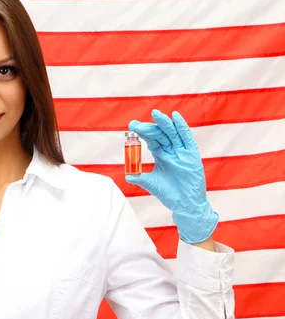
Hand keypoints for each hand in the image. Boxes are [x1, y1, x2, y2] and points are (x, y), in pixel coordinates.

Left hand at [126, 110, 218, 243]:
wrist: (184, 205)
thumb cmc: (169, 194)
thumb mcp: (151, 184)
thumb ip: (140, 178)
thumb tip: (127, 176)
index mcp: (161, 155)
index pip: (151, 139)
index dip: (142, 132)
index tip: (132, 127)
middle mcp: (171, 150)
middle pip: (160, 134)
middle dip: (149, 128)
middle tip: (136, 125)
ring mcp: (182, 151)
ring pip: (172, 133)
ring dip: (164, 123)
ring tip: (155, 114)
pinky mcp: (192, 155)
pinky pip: (187, 138)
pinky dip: (182, 127)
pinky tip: (175, 117)